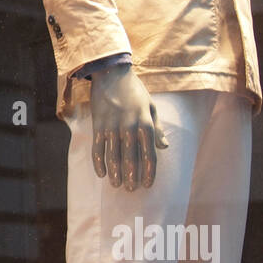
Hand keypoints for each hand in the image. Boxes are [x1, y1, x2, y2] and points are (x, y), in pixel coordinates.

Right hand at [88, 64, 168, 189]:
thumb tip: (165, 147)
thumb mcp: (151, 107)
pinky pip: (98, 148)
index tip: (147, 184)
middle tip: (131, 189)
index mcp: (146, 123)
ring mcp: (112, 126)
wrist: (112, 74)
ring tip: (116, 184)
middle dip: (131, 176)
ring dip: (115, 172)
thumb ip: (157, 128)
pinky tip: (101, 173)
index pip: (149, 154)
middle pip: (131, 158)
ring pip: (113, 156)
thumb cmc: (135, 91)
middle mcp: (129, 127)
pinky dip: (99, 162)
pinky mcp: (98, 125)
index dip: (149, 172)